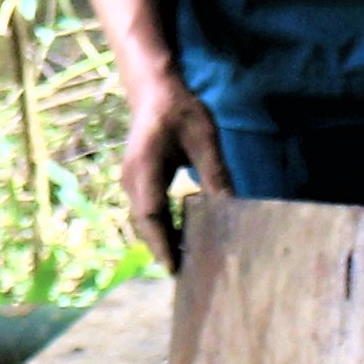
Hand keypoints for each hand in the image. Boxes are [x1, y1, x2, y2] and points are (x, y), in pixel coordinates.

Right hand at [116, 67, 228, 268]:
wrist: (153, 87)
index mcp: (145, 169)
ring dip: (162, 240)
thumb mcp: (205, 140)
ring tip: (186, 262)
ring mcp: (130, 180)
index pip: (151, 215)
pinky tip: (181, 236)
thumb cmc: (180, 110)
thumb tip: (233, 210)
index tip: (175, 270)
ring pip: (144, 219)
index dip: (162, 244)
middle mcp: (131, 179)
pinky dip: (161, 227)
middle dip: (163, 249)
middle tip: (188, 276)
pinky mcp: (136, 179)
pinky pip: (146, 210)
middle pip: (145, 224)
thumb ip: (216, 175)